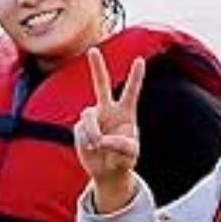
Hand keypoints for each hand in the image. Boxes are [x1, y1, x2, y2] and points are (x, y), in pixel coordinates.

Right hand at [74, 48, 145, 213]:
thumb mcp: (131, 153)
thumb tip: (102, 138)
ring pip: (89, 115)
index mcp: (125, 113)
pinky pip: (81, 131)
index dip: (135, 77)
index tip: (139, 60)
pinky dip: (87, 141)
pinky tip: (92, 149)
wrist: (108, 172)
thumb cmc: (124, 159)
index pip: (131, 92)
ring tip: (97, 144)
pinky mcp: (80, 129)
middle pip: (101, 85)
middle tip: (93, 50)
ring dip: (93, 131)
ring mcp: (93, 119)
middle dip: (97, 67)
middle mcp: (108, 111)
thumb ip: (121, 144)